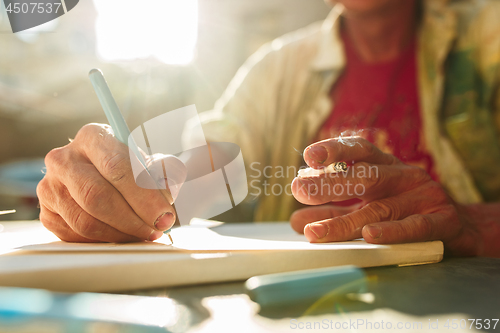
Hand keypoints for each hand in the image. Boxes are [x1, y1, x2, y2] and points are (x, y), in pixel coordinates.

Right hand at [37, 123, 186, 242]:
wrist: (109, 176)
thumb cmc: (133, 168)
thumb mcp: (153, 162)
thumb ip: (165, 171)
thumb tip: (167, 187)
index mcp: (92, 136)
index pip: (116, 167)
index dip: (143, 196)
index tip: (164, 215)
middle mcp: (64, 158)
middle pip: (97, 196)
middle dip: (133, 219)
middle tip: (156, 229)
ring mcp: (50, 186)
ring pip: (86, 221)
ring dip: (122, 234)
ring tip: (144, 233)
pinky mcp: (47, 212)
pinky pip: (76, 235)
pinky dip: (105, 240)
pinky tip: (124, 235)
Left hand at [290, 136, 481, 255]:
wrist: (461, 226)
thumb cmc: (406, 209)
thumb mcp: (368, 206)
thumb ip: (334, 212)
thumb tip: (297, 221)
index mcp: (385, 166)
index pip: (358, 150)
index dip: (334, 150)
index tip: (309, 156)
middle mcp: (403, 176)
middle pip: (365, 176)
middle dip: (330, 183)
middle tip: (299, 189)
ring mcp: (424, 196)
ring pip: (381, 208)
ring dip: (345, 222)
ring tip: (315, 232)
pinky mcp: (442, 220)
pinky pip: (415, 226)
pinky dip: (392, 231)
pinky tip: (369, 235)